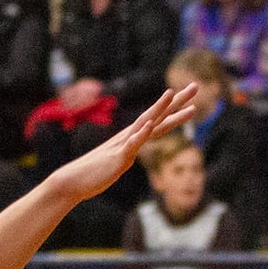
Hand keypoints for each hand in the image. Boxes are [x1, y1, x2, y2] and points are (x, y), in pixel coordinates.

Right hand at [43, 85, 197, 202]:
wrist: (71, 182)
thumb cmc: (93, 174)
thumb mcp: (116, 163)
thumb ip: (124, 155)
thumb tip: (129, 154)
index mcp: (131, 138)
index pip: (158, 121)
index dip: (176, 109)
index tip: (191, 97)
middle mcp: (129, 137)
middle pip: (157, 116)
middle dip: (178, 102)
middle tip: (196, 86)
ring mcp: (123, 145)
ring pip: (146, 125)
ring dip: (160, 110)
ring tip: (173, 94)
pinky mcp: (117, 157)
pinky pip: (131, 144)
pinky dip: (141, 134)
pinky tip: (151, 123)